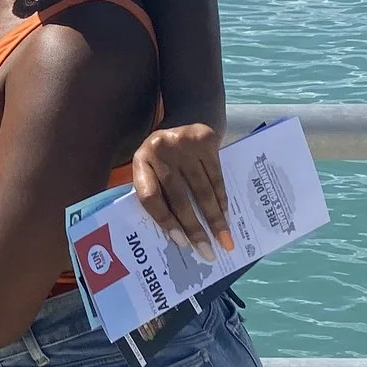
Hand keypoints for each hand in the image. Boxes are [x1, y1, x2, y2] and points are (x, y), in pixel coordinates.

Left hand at [132, 123, 234, 260]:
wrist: (189, 113)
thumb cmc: (168, 154)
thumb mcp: (154, 166)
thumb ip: (158, 192)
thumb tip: (177, 236)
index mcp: (140, 160)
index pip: (149, 196)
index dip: (164, 221)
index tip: (180, 243)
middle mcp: (159, 150)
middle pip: (178, 197)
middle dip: (195, 228)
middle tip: (207, 253)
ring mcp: (183, 143)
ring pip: (201, 189)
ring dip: (215, 219)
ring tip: (224, 242)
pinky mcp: (206, 139)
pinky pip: (217, 177)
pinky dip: (222, 199)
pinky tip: (226, 216)